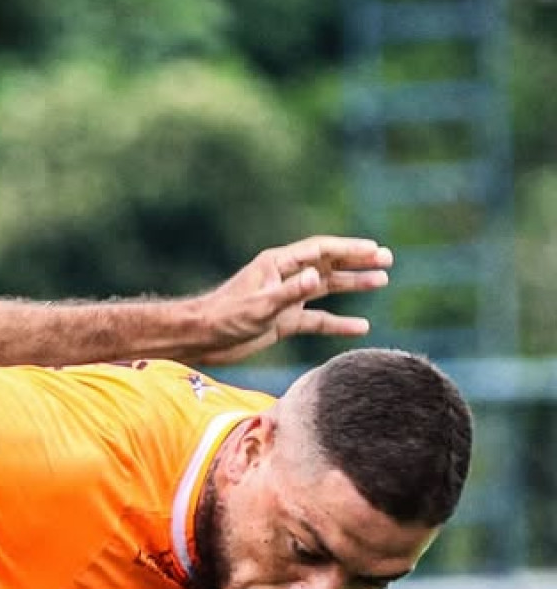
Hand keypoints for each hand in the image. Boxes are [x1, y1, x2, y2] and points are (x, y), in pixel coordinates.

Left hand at [190, 237, 392, 363]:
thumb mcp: (259, 306)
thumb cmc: (224, 318)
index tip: (374, 250)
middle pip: (328, 265)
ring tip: (382, 281)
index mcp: (278, 265)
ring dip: (352, 285)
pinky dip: (337, 323)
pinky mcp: (283, 321)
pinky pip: (317, 320)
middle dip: (357, 262)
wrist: (201, 339)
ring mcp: (285, 299)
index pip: (320, 251)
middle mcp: (285, 278)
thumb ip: (289, 293)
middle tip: (387, 260)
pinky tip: (360, 327)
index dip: (348, 249)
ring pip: (326, 289)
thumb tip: (317, 277)